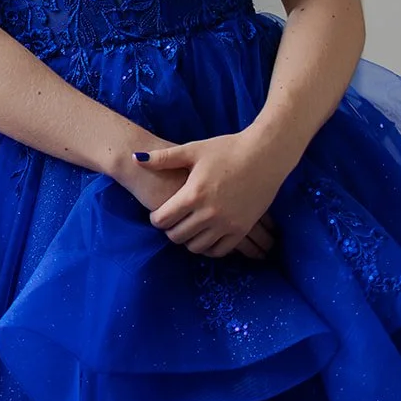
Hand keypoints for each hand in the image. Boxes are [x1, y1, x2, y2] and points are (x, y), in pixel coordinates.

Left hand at [135, 132, 289, 258]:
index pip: (163, 219)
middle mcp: (209, 213)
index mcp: (193, 194)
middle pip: (177, 236)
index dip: (155, 219)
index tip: (157, 214)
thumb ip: (163, 158)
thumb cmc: (226, 149)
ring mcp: (227, 224)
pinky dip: (208, 247)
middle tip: (171, 222)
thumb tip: (135, 157)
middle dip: (170, 230)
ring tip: (187, 227)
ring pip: (197, 247)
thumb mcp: (193, 150)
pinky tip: (204, 236)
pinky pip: (220, 250)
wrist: (264, 155)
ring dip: (188, 240)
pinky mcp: (242, 229)